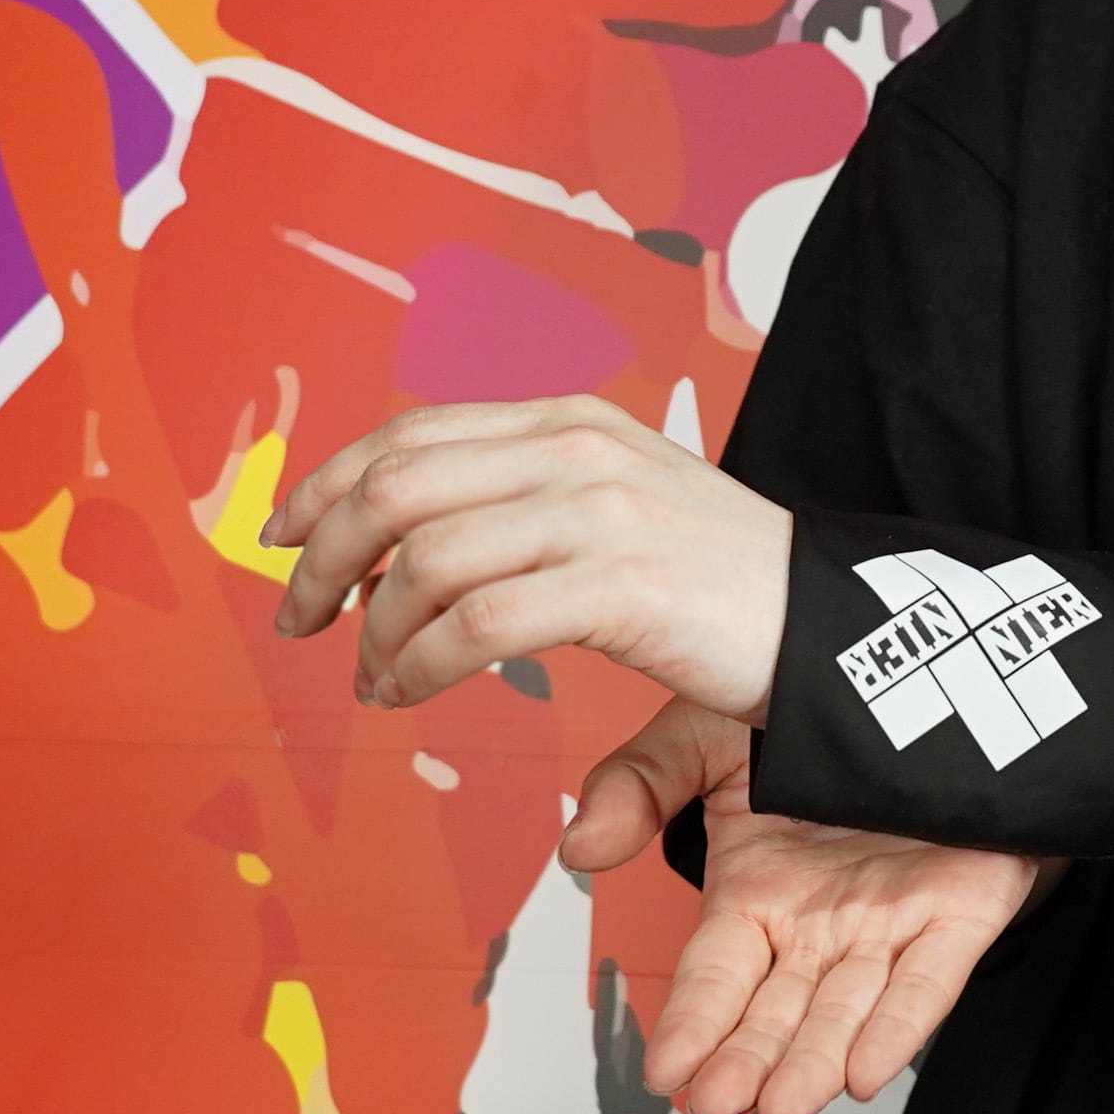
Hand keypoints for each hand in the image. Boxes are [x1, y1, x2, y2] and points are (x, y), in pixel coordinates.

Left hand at [266, 398, 789, 718]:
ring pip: (426, 557)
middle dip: (324, 555)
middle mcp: (577, 450)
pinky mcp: (620, 584)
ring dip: (375, 628)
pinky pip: (477, 626)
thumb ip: (523, 512)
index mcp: (571, 423)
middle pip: (396, 484)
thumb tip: (414, 559)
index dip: (328, 483)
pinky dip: (420, 664)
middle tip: (302, 619)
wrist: (830, 625)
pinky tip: (411, 691)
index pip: (413, 432)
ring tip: (373, 678)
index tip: (283, 538)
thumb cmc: (723, 588)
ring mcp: (599, 512)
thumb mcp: (620, 513)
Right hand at [615, 736, 1051, 1113]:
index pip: (713, 978)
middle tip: (719, 1104)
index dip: (689, 1025)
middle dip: (747, 1062)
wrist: (924, 684)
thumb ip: (638, 785)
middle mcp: (819, 923)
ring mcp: (889, 923)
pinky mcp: (961, 912)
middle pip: (776, 1011)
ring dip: (814, 1065)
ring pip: (847, 1011)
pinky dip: (900, 1026)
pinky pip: (928, 979)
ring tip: (783, 1108)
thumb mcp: (706, 732)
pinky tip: (867, 1072)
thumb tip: (579, 850)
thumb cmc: (815, 709)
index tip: (663, 1072)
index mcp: (756, 893)